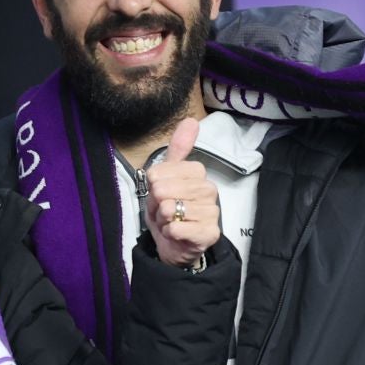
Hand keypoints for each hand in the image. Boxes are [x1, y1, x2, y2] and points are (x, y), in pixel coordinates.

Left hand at [143, 116, 220, 267]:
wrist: (174, 244)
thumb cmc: (170, 211)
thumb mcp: (166, 178)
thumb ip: (178, 149)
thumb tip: (190, 120)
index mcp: (198, 173)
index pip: (159, 173)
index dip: (153, 187)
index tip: (161, 195)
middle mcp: (209, 189)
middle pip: (162, 190)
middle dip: (156, 205)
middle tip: (165, 212)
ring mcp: (211, 212)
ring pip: (168, 209)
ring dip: (162, 220)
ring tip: (171, 222)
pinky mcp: (209, 233)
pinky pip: (176, 228)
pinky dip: (169, 234)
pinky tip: (177, 234)